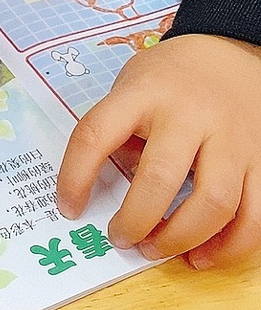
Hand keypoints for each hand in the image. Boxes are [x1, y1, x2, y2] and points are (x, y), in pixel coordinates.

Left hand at [58, 33, 260, 269]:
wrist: (233, 53)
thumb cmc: (172, 76)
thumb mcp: (134, 83)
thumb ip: (121, 128)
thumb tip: (112, 188)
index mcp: (144, 92)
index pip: (96, 134)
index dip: (75, 177)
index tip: (68, 207)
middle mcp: (190, 115)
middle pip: (160, 178)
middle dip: (135, 220)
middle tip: (120, 238)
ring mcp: (232, 139)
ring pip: (214, 203)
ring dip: (180, 238)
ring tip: (155, 249)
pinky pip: (254, 216)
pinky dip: (228, 247)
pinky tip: (201, 256)